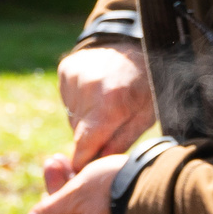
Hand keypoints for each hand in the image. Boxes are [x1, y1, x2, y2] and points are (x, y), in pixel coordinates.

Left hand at [26, 149, 129, 213]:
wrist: (157, 183)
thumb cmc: (109, 191)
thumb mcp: (73, 196)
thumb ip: (51, 210)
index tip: (47, 190)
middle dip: (58, 188)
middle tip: (54, 161)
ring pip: (85, 208)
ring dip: (73, 183)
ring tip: (65, 158)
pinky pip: (102, 205)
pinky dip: (92, 188)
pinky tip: (90, 168)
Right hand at [56, 38, 153, 173]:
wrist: (135, 45)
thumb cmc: (147, 85)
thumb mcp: (145, 116)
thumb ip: (121, 141)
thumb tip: (97, 164)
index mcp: (112, 103)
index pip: (84, 145)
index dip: (83, 160)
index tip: (86, 168)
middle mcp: (88, 88)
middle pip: (77, 133)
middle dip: (91, 138)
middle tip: (111, 125)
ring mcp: (74, 77)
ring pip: (72, 117)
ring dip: (86, 119)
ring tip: (106, 105)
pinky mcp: (66, 69)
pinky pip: (67, 100)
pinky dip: (80, 102)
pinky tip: (96, 93)